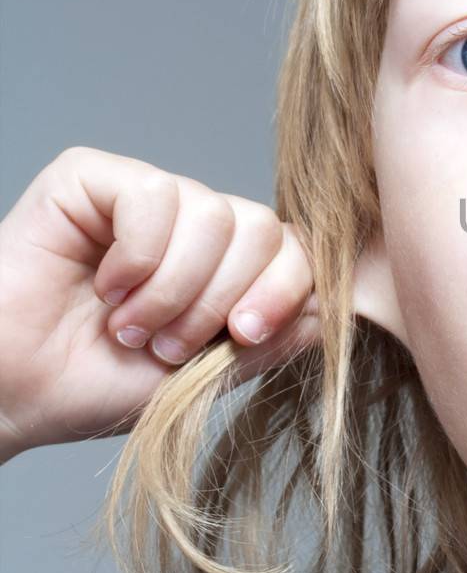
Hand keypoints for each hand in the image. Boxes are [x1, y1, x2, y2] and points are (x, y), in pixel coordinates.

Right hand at [0, 146, 320, 461]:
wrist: (13, 394)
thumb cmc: (96, 386)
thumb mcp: (203, 376)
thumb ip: (268, 341)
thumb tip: (330, 310)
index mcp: (226, 265)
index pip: (294, 249)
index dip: (284, 290)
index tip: (244, 336)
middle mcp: (193, 223)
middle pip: (263, 227)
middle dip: (222, 298)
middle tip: (167, 345)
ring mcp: (146, 197)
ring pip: (214, 215)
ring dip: (173, 289)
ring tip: (128, 327)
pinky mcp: (92, 178)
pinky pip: (154, 195)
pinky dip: (136, 256)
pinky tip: (103, 287)